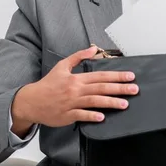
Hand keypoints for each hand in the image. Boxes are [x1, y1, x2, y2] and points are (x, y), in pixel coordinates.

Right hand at [11, 45, 137, 130]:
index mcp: (76, 78)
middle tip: (134, 90)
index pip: (100, 76)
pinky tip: (102, 117)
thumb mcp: (62, 66)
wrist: (31, 101)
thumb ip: (78, 56)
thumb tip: (93, 48)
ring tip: (124, 104)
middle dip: (119, 88)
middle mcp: (75, 90)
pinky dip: (91, 116)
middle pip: (101, 88)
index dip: (116, 76)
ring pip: (94, 101)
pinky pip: (81, 115)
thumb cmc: (48, 84)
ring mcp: (71, 103)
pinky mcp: (67, 115)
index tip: (130, 76)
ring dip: (110, 102)